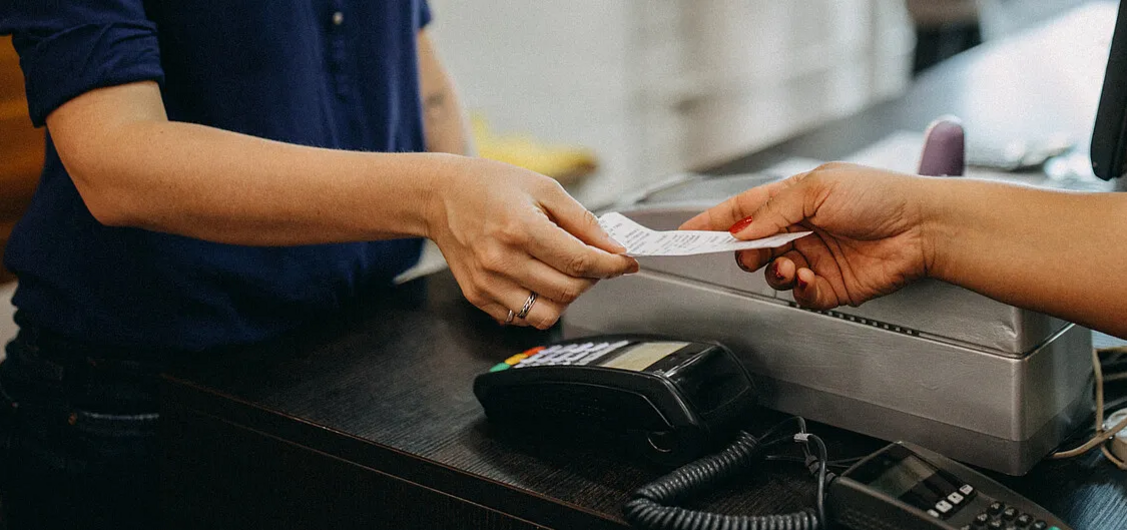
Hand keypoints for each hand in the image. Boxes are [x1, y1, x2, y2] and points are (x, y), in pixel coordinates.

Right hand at [426, 157, 637, 327]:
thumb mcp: (544, 188)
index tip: (626, 263)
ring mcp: (487, 282)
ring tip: (564, 274)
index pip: (579, 261)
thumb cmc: (492, 186)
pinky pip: (521, 318)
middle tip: (593, 262)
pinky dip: (539, 304)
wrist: (440, 196)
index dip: (611, 265)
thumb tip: (614, 248)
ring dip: (566, 298)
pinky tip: (537, 280)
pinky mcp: (477, 296)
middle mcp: (501, 260)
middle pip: (567, 291)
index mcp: (520, 228)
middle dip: (591, 279)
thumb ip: (582, 221)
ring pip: (546, 314)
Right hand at [680, 163, 932, 309]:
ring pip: (772, 274)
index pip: (741, 212)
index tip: (686, 235)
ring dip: (774, 271)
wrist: (921, 227)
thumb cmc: (879, 195)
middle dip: (745, 253)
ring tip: (791, 264)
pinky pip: (799, 295)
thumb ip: (773, 212)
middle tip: (754, 252)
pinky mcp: (830, 286)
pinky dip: (798, 290)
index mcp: (792, 200)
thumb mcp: (818, 189)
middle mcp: (799, 230)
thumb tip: (742, 232)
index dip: (712, 222)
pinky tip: (808, 278)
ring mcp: (813, 259)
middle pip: (751, 247)